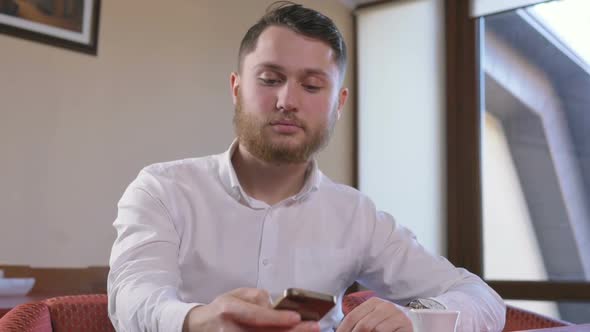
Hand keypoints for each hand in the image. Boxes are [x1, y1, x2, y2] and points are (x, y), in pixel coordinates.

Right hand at [182, 287, 319, 331]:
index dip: (278, 318)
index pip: (257, 316)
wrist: (199, 326)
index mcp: (229, 309)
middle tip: (313, 327)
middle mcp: (230, 329)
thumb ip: (257, 297)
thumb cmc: (221, 308)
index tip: (298, 317)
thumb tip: (277, 305)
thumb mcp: (236, 294)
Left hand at [337, 297, 412, 331]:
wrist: (412, 324)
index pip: (352, 316)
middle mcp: (384, 306)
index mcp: (372, 302)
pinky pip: (384, 331)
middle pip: (362, 325)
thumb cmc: (389, 325)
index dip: (344, 329)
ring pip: (374, 329)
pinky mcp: (404, 323)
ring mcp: (395, 314)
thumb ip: (359, 324)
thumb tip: (340, 331)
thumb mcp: (373, 320)